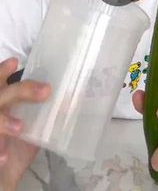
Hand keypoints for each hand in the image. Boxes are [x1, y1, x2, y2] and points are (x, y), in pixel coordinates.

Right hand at [0, 58, 50, 190]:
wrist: (3, 177)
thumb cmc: (15, 148)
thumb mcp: (31, 130)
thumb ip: (45, 114)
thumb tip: (69, 101)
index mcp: (3, 103)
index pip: (0, 82)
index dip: (2, 71)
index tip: (14, 61)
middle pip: (1, 95)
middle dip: (21, 90)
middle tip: (46, 91)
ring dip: (5, 121)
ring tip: (20, 128)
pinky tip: (5, 157)